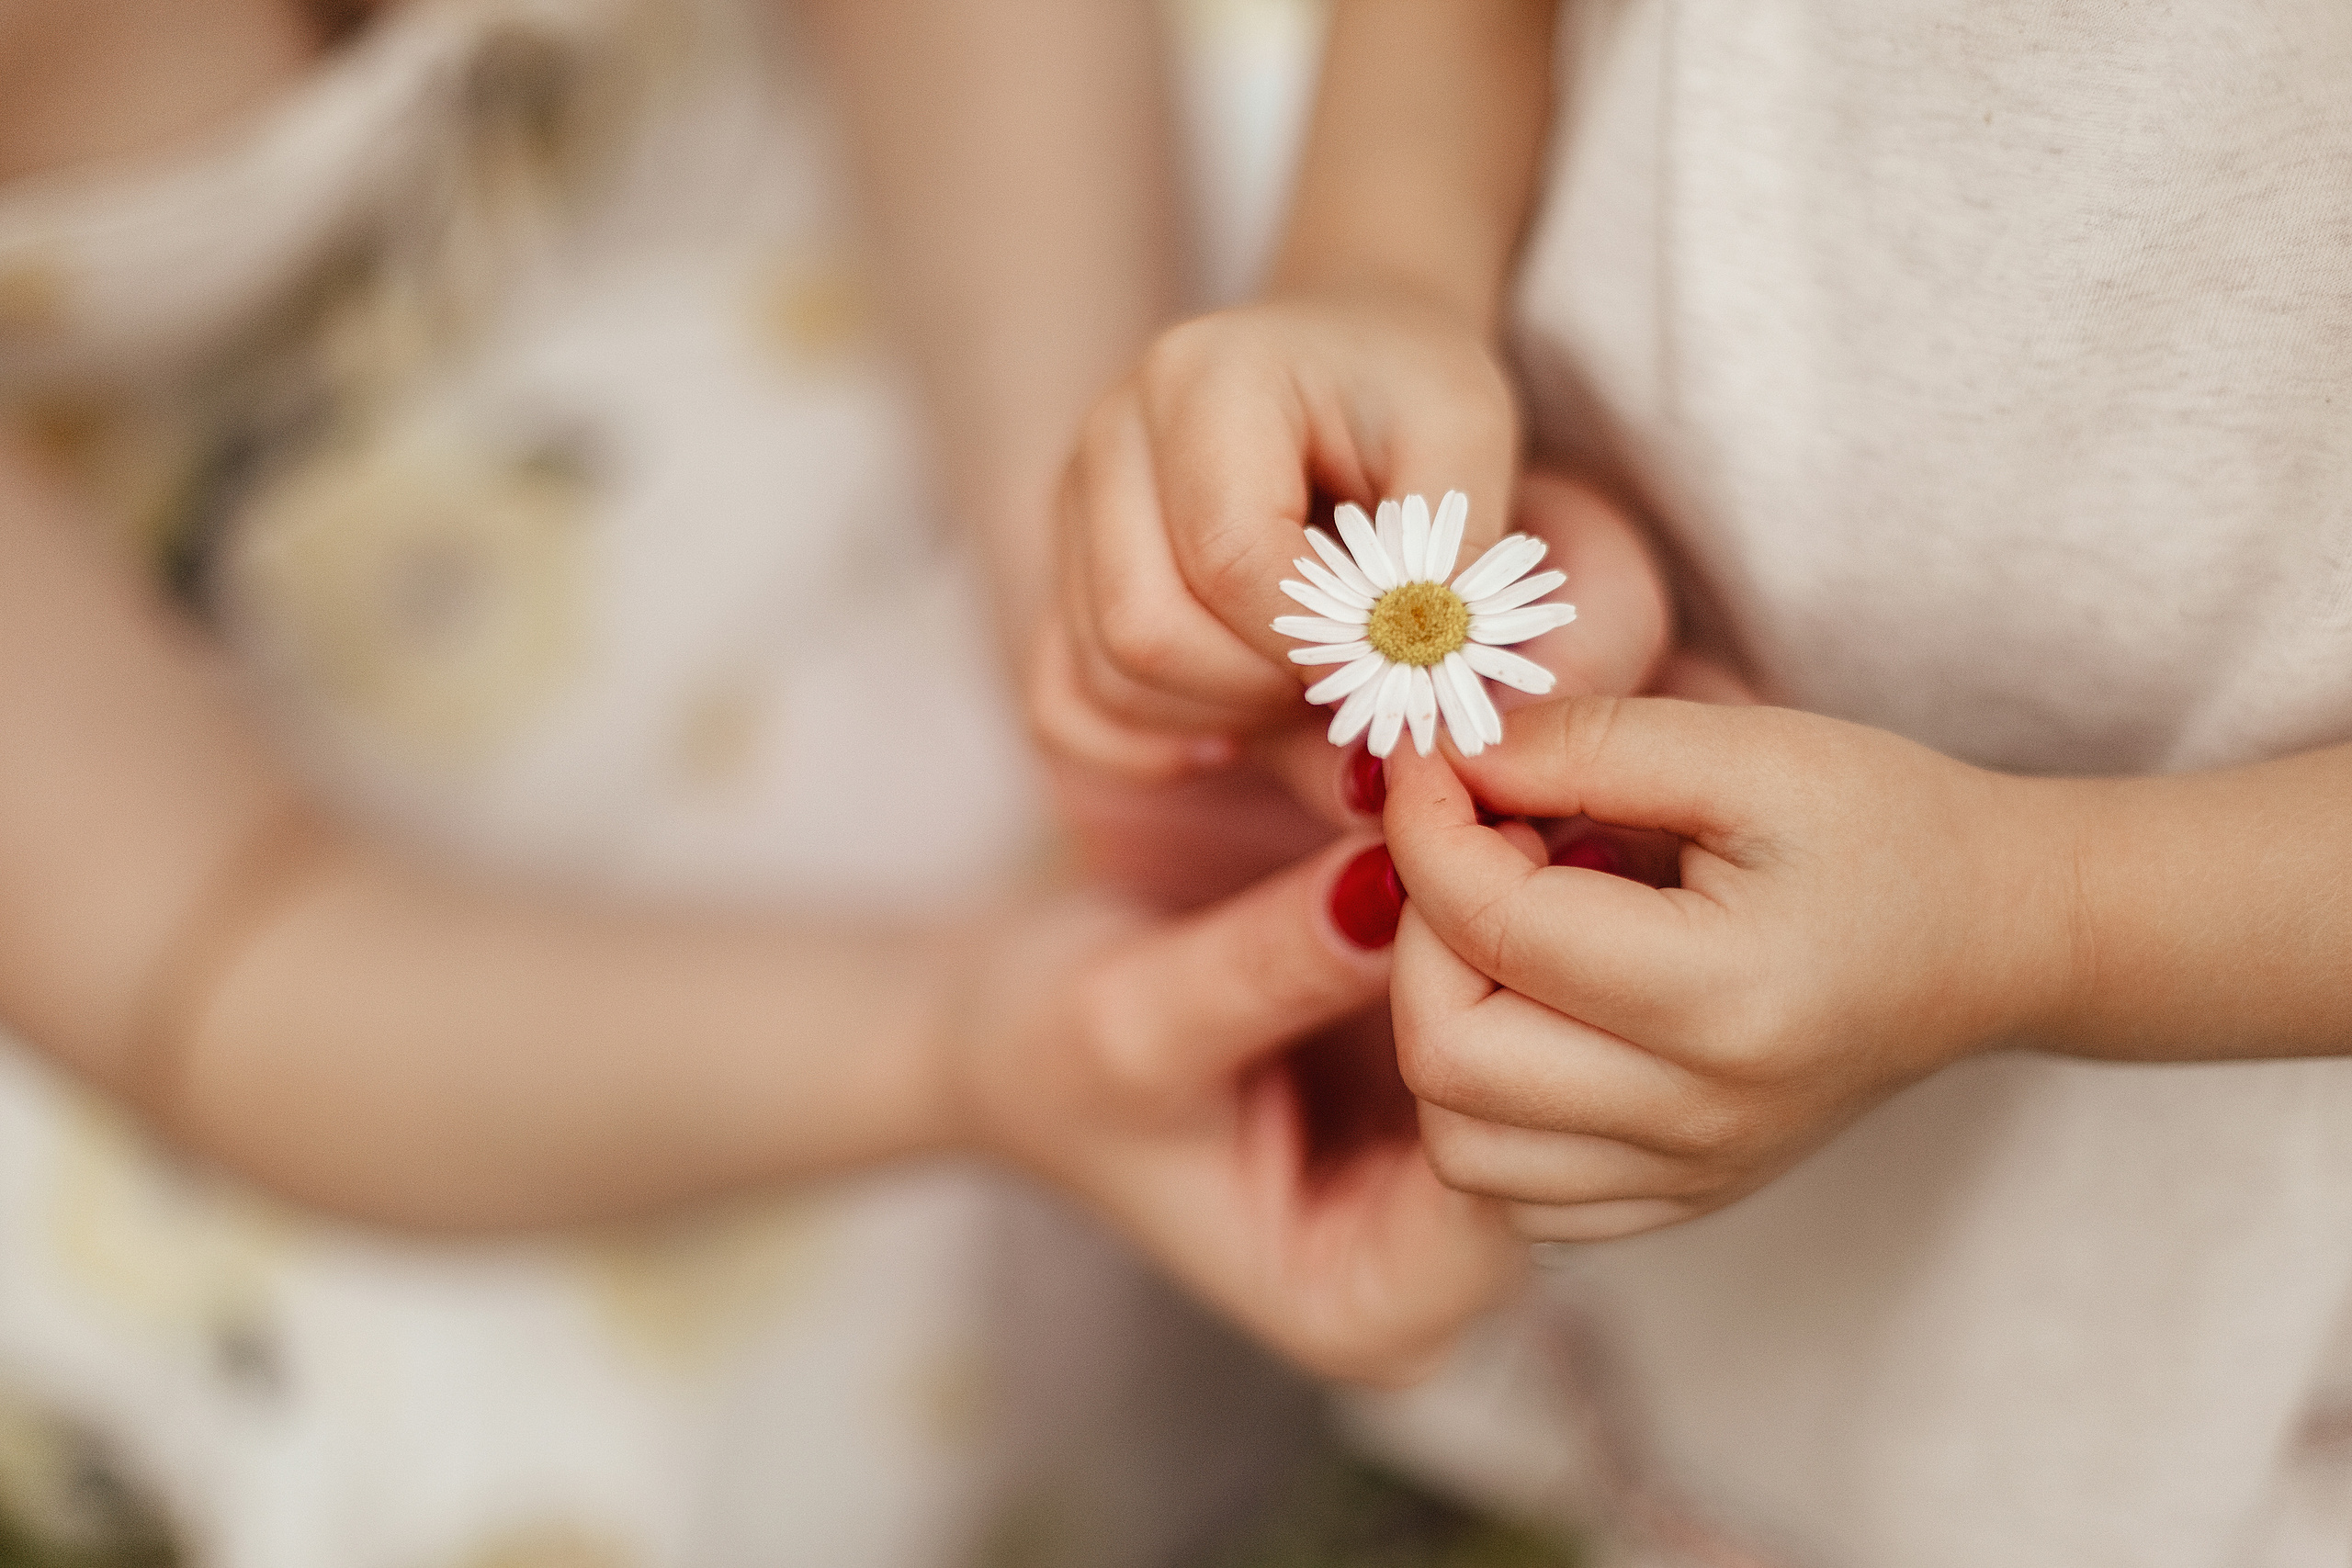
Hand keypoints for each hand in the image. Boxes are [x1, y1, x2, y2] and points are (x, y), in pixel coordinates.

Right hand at [951, 834, 1524, 1381]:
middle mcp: (1442, 1274)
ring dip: (1533, 928)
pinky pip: (1532, 1013)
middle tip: (1500, 802)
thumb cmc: (1044, 1057)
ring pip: (1563, 1056)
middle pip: (1557, 1118)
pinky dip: (1510, 923)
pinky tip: (1486, 826)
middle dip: (1530, 957)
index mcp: (1366, 1309)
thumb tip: (1397, 876)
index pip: (1501, 1166)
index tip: (1467, 851)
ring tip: (1495, 800)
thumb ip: (1269, 966)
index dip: (1492, 1003)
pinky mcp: (1467, 1101)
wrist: (1007, 1032)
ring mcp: (1462, 1187)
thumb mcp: (1132, 1017)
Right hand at [1029, 292, 1526, 787]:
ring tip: (1302, 684)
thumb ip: (1448, 554)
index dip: (1316, 641)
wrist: (1348, 352)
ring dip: (1215, 717)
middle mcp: (1111, 434)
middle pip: (1144, 625)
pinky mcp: (1066, 568)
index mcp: (1203, 379)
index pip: (1230, 558)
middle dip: (1258, 690)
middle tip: (1345, 675)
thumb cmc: (1407, 390)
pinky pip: (1062, 697)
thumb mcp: (1467, 436)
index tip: (1393, 654)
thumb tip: (1412, 685)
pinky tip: (1225, 738)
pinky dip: (1138, 745)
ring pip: (1105, 673)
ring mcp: (1073, 504)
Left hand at [1380, 698, 2082, 1241]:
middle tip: (1476, 852)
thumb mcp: (1751, 750)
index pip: (1494, 927)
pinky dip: (1484, 1107)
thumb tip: (1445, 758)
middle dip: (1417, 934)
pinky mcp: (1682, 1198)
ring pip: (1459, 1143)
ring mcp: (1690, 1174)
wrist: (2002, 939)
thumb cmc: (1888, 830)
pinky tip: (1534, 1014)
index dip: (1426, 830)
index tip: (1429, 766)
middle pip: (1447, 1054)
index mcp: (1723, 996)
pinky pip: (1514, 1191)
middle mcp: (1700, 1115)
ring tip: (1511, 935)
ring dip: (1442, 1024)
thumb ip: (1586, 745)